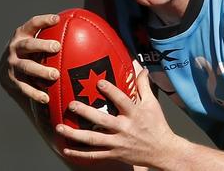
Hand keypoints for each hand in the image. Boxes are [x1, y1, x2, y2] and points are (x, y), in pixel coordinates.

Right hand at [0, 14, 60, 103]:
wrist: (6, 70)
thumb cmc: (33, 51)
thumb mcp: (38, 41)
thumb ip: (53, 35)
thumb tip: (86, 29)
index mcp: (23, 34)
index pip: (32, 24)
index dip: (44, 20)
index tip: (57, 19)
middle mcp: (15, 48)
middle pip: (28, 45)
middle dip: (42, 45)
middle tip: (57, 47)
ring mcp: (12, 64)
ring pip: (26, 67)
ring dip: (40, 70)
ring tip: (55, 75)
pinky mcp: (12, 81)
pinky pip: (24, 87)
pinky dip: (35, 93)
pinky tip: (46, 98)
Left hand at [56, 69, 176, 167]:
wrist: (162, 151)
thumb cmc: (157, 125)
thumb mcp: (153, 104)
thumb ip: (144, 86)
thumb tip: (141, 69)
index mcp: (135, 114)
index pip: (122, 100)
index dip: (111, 91)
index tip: (99, 83)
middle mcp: (125, 128)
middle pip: (102, 120)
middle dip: (86, 112)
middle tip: (72, 105)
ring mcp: (118, 143)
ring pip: (93, 139)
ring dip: (75, 134)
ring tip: (60, 127)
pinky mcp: (115, 154)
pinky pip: (94, 155)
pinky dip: (80, 153)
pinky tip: (67, 148)